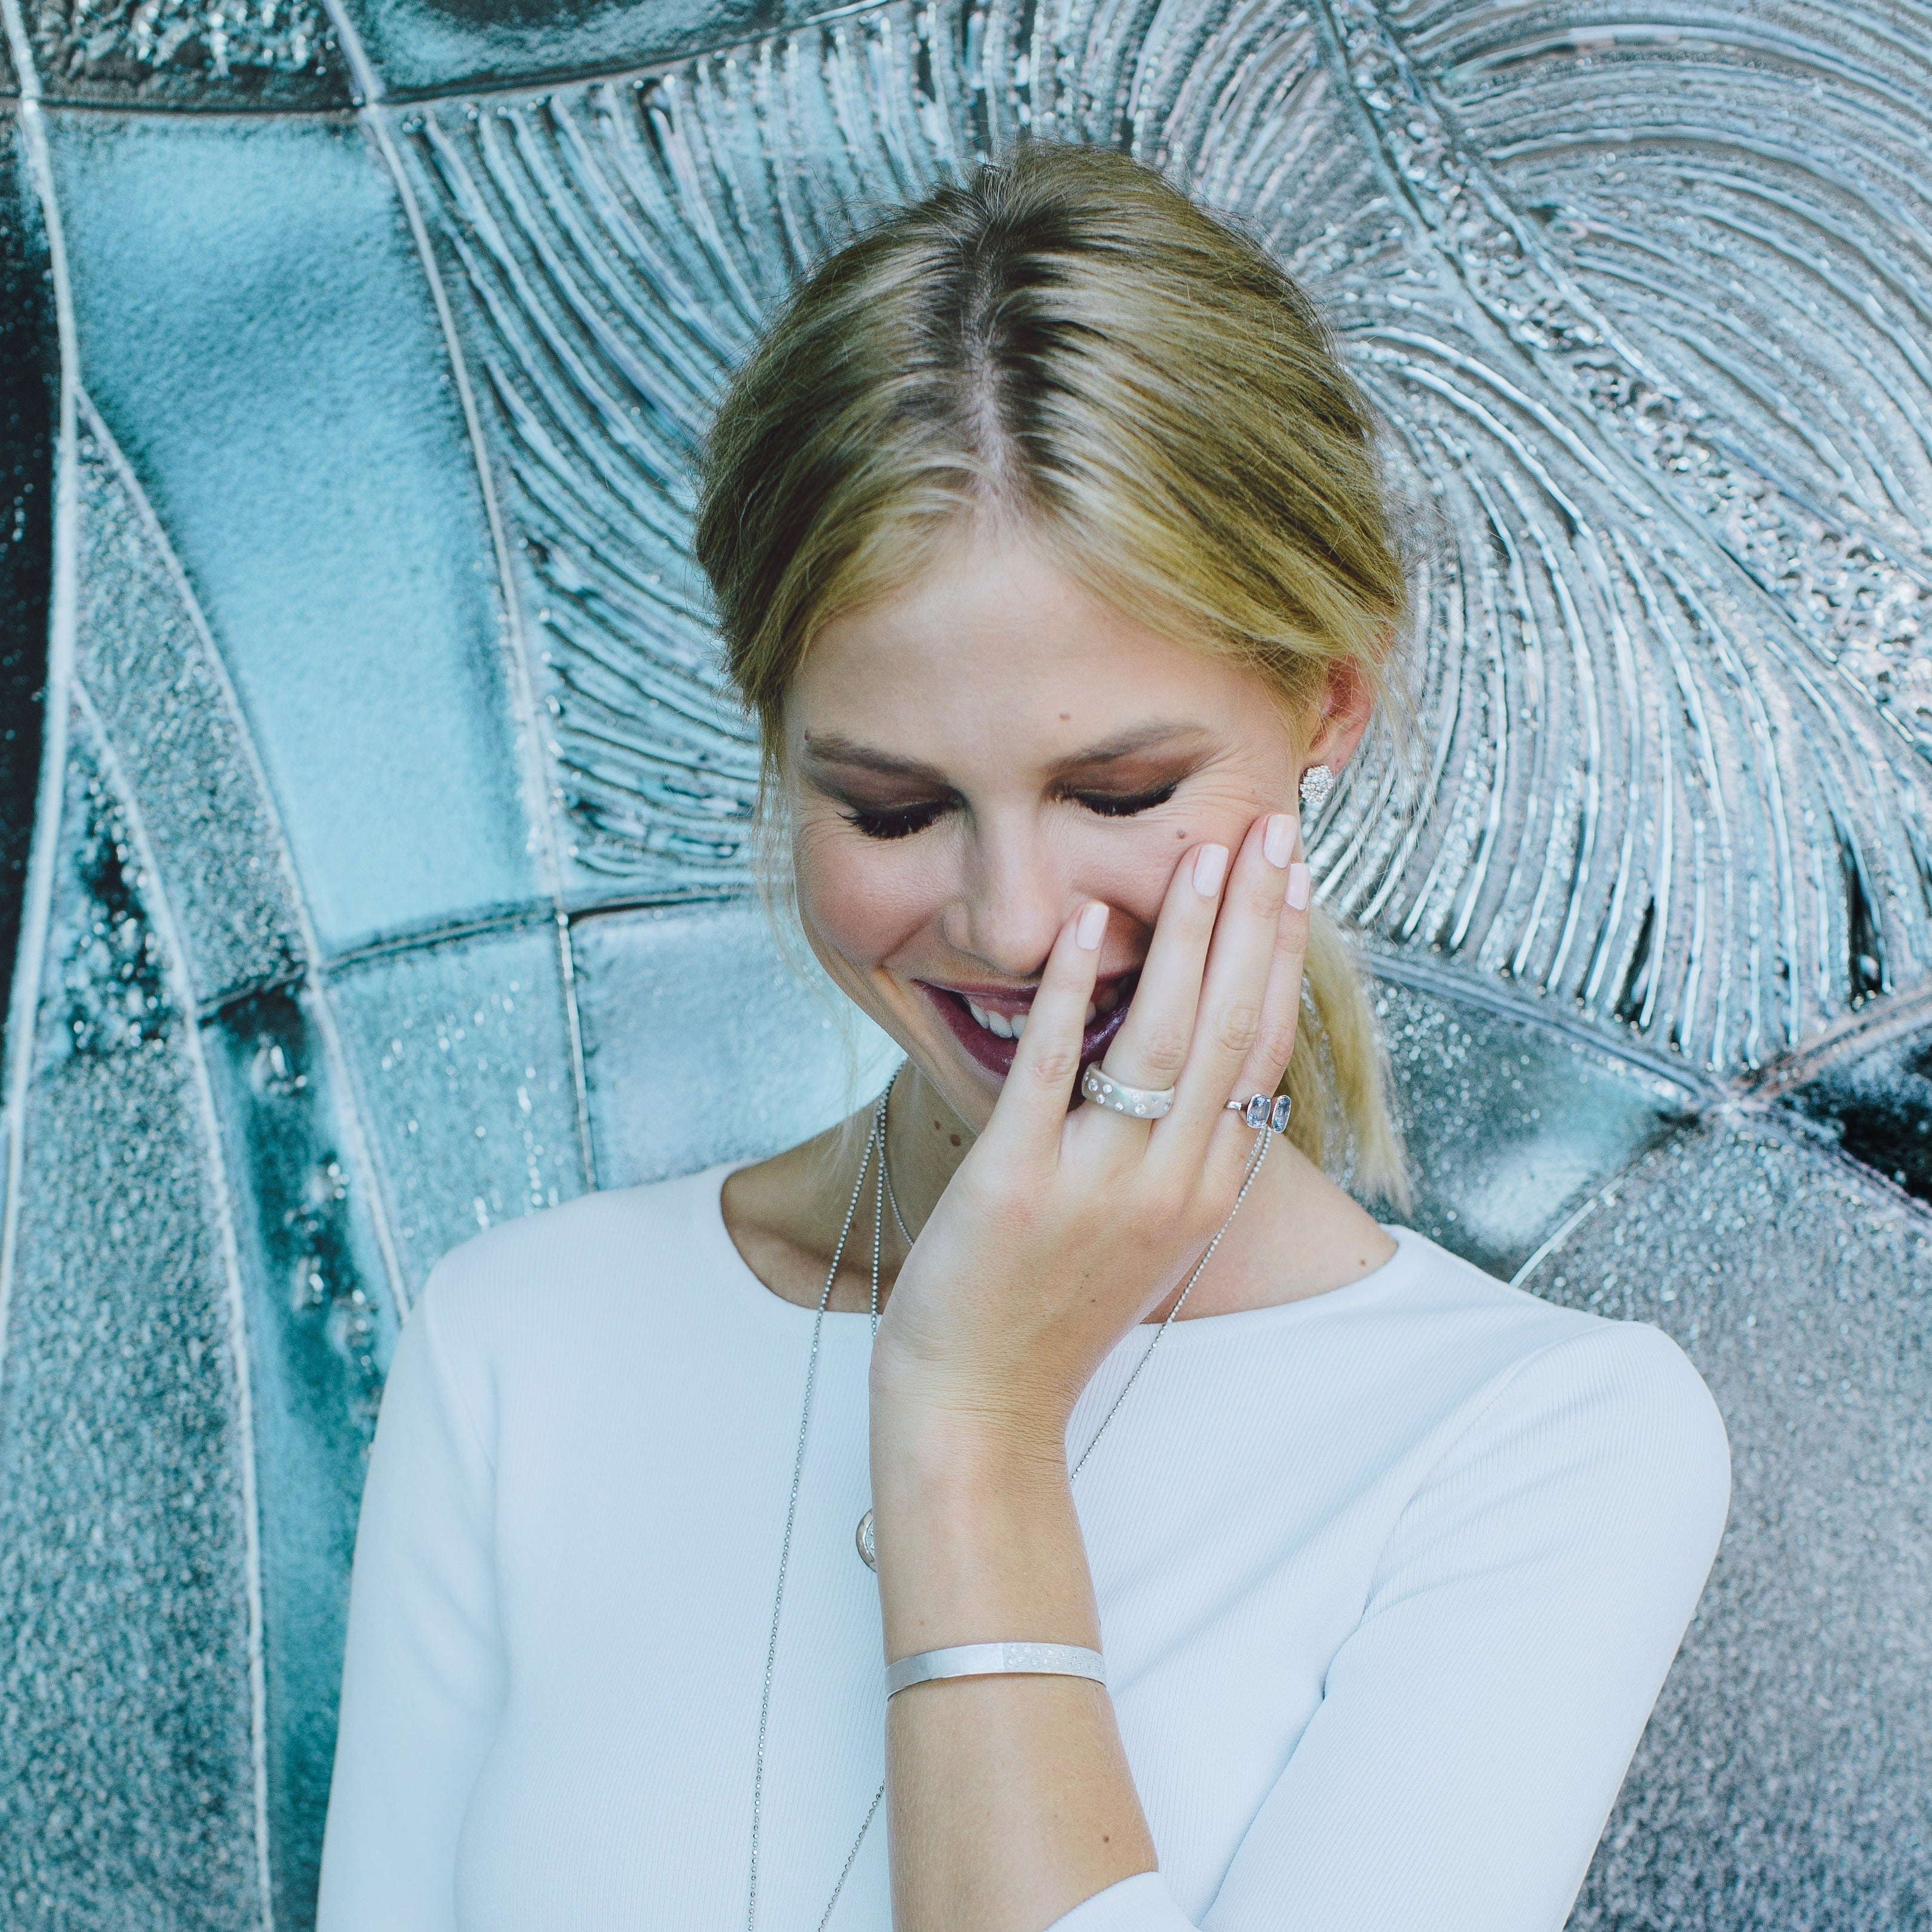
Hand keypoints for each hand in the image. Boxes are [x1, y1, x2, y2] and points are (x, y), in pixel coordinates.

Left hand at [870, 809, 1312, 1449]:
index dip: (1280, 953)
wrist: (980, 1406)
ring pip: (1164, 1039)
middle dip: (1257, 917)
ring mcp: (1097, 1181)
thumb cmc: (1051, 1312)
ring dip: (1187, 936)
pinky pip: (1052, 1067)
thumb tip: (1193, 1069)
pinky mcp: (1016, 1180)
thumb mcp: (1143, 1235)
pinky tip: (1082, 921)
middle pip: (1232, 1026)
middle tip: (1274, 827)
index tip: (1292, 877)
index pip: (1262, 1047)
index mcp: (1207, 1189)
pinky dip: (1069, 989)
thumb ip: (1176, 1152)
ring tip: (1202, 852)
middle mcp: (1171, 1182)